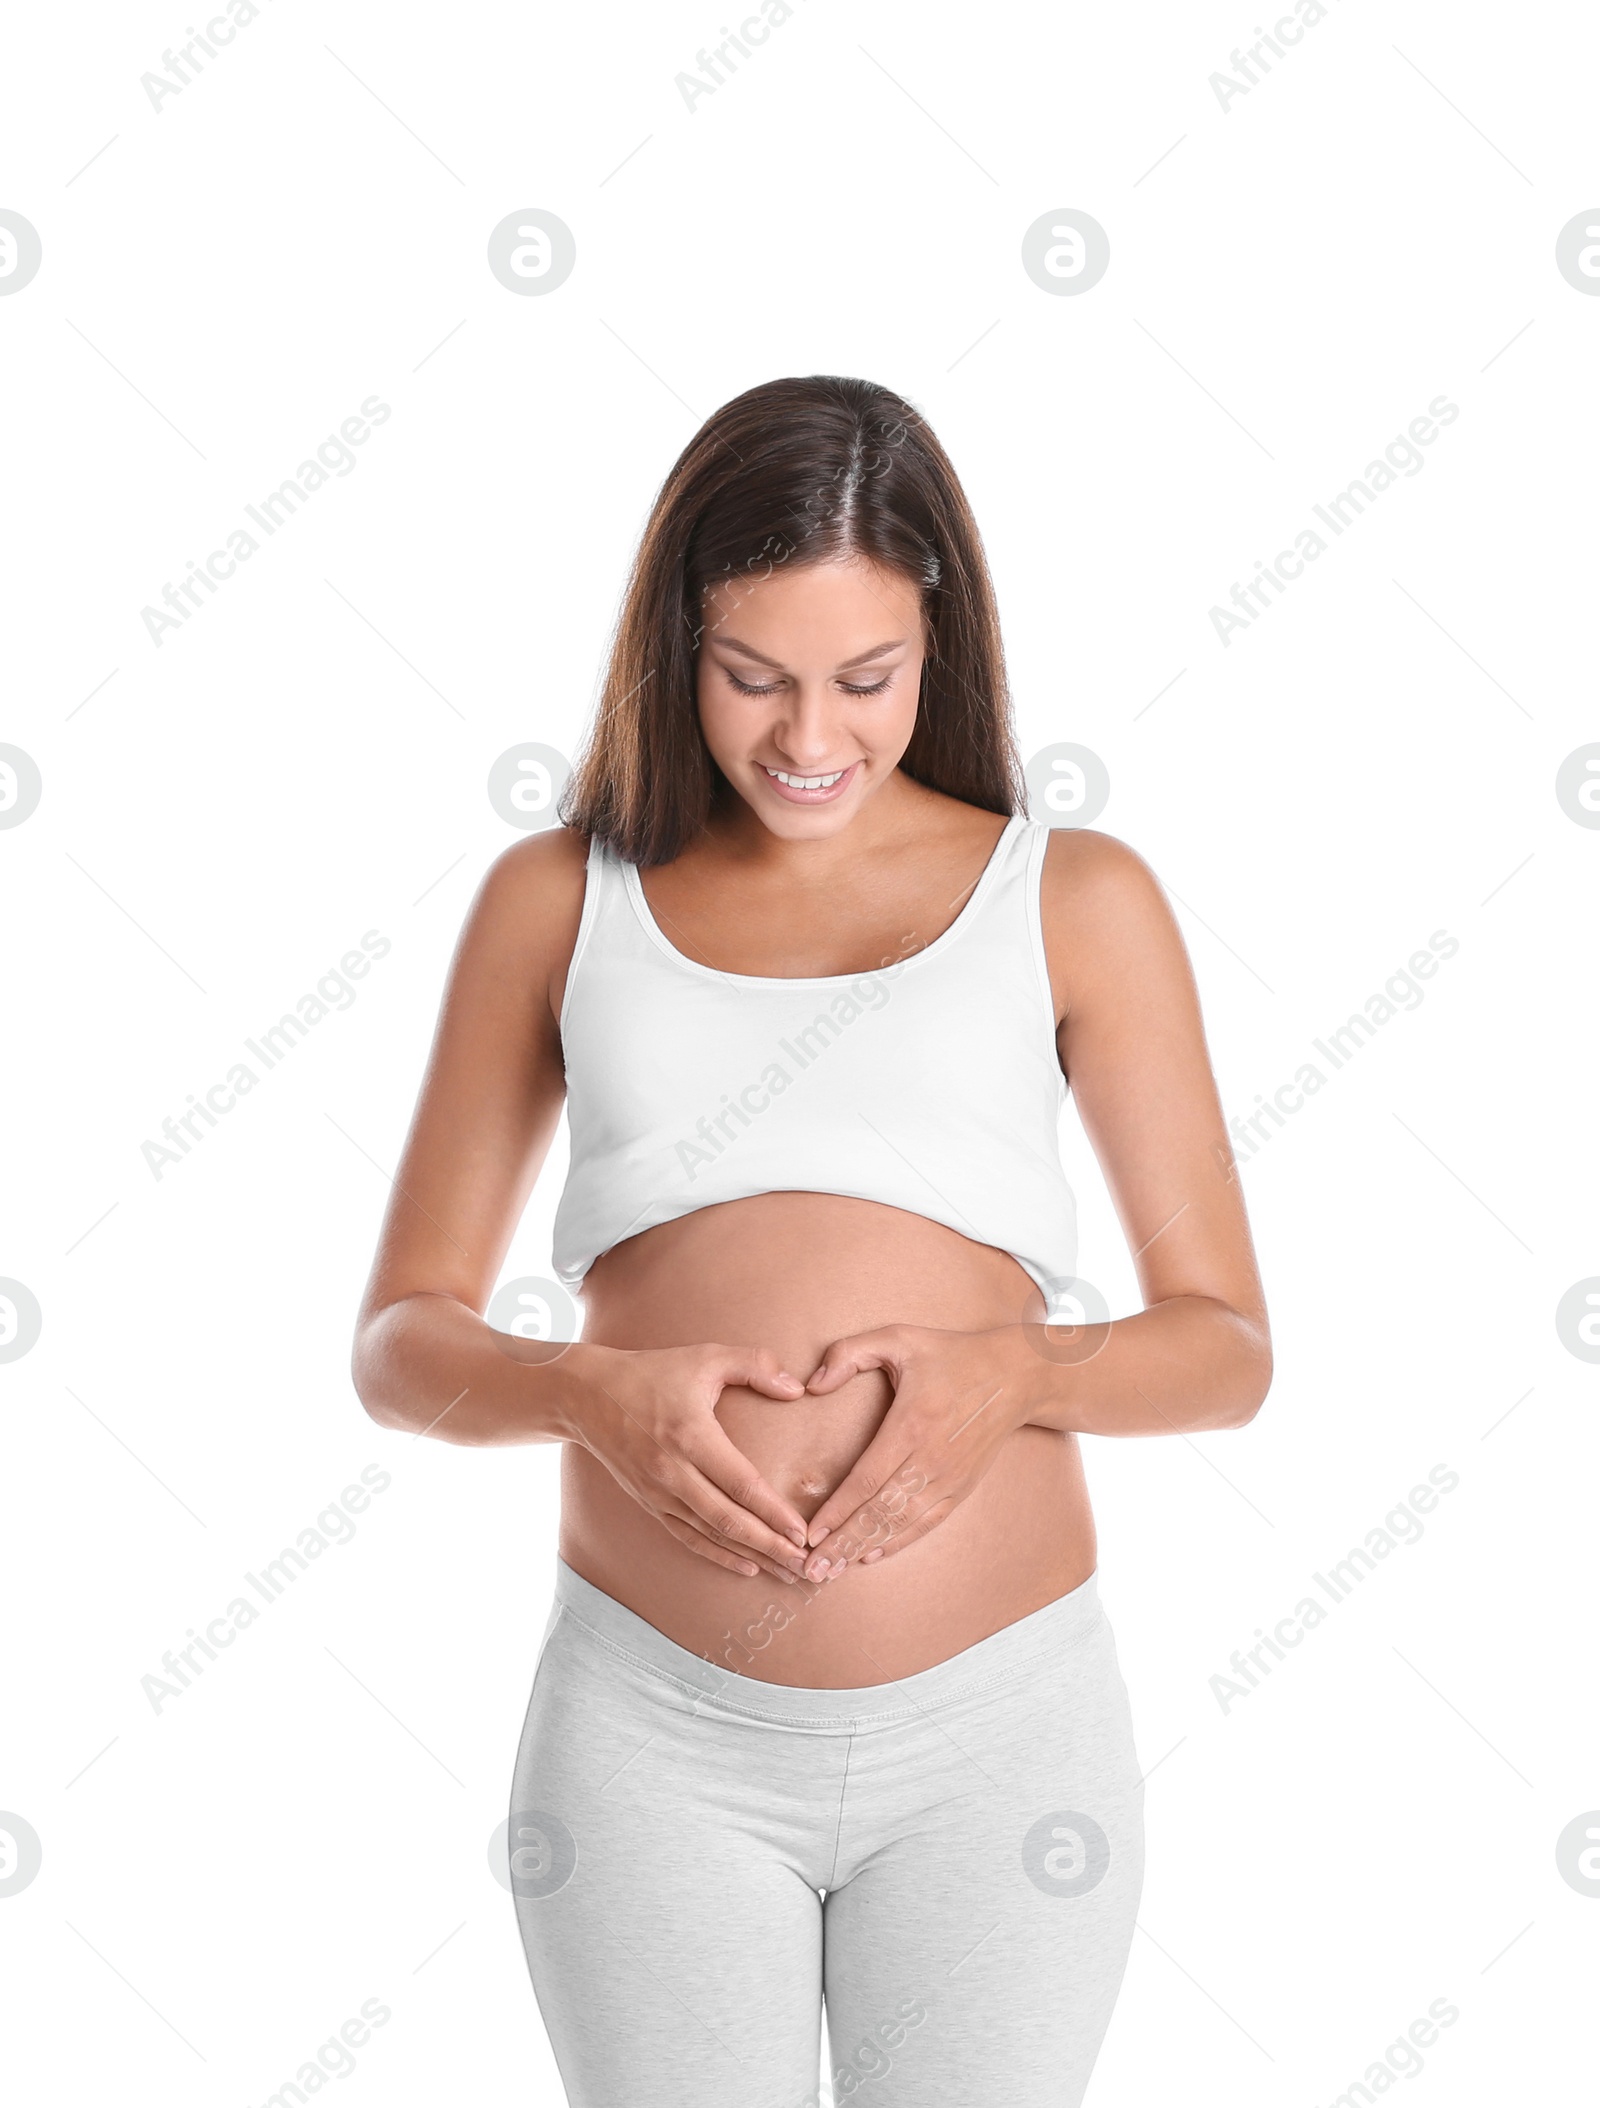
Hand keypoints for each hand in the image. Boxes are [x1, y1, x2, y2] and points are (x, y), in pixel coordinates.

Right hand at [574, 1342, 813, 1583]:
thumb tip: (796, 1390)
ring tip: (787, 1571)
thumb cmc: (652, 1373)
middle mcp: (673, 1471)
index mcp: (691, 1436)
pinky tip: (747, 1566)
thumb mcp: (705, 1357)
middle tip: (805, 1564)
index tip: (802, 1532)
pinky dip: (718, 1555)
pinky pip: (688, 1537)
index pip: (741, 1484)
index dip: (773, 1512)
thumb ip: (754, 1365)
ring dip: (751, 1556)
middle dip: (771, 1545)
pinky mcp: (649, 1503)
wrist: (589, 1396)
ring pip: (711, 1534)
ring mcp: (659, 1492)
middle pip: (729, 1520)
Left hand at [799, 1325, 1033, 1574]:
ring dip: (864, 1548)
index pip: (866, 1480)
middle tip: (812, 1569)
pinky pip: (926, 1524)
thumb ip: (849, 1353)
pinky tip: (872, 1554)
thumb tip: (812, 1383)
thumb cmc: (951, 1355)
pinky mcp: (962, 1488)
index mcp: (910, 1425)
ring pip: (901, 1524)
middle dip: (843, 1543)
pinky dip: (898, 1542)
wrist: (1015, 1376)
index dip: (836, 1511)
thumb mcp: (898, 1337)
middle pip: (879, 1512)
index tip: (810, 1534)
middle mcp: (930, 1459)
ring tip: (833, 1570)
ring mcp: (949, 1478)